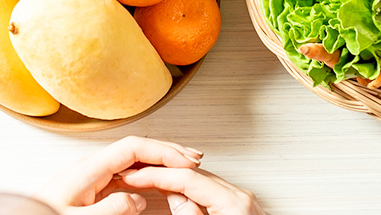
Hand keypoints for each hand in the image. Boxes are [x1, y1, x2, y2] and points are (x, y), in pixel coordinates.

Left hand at [34, 136, 203, 214]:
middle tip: (194, 159)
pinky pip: (124, 177)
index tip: (186, 161)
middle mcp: (90, 168)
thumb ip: (107, 210)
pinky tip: (157, 182)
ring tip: (182, 167)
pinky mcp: (90, 190)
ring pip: (132, 162)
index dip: (162, 151)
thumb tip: (138, 200)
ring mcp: (91, 178)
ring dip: (158, 162)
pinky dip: (146, 175)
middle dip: (166, 151)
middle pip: (135, 150)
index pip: (132, 148)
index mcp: (87, 169)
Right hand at [118, 166, 263, 214]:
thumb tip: (174, 197)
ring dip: (177, 179)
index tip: (136, 177)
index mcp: (234, 204)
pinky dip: (192, 188)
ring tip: (152, 180)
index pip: (187, 178)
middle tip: (138, 174)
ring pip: (203, 180)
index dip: (157, 176)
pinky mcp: (243, 208)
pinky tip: (178, 190)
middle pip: (195, 174)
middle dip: (164, 172)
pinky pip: (212, 189)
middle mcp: (242, 197)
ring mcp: (244, 201)